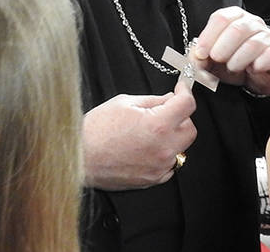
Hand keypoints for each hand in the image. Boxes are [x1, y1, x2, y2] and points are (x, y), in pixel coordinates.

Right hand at [82, 78, 196, 190]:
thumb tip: (170, 99)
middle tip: (164, 111)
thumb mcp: (124, 103)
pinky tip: (146, 148)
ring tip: (150, 131)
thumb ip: (153, 100)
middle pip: (190, 129)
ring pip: (181, 148)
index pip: (187, 105)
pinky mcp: (152, 179)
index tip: (181, 89)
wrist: (79, 157)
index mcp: (158, 124)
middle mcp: (163, 148)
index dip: (185, 92)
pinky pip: (169, 165)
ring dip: (172, 137)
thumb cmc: (96, 129)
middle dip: (181, 117)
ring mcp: (159, 166)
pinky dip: (163, 155)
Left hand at [192, 7, 269, 95]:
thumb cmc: (233, 63)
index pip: (221, 18)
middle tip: (217, 60)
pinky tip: (251, 69)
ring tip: (232, 68)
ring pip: (253, 44)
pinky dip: (257, 64)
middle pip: (237, 29)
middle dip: (222, 47)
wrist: (256, 77)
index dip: (208, 36)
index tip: (201, 53)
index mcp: (234, 18)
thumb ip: (201, 56)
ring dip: (238, 59)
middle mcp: (253, 23)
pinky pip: (269, 55)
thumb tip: (196, 58)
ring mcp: (267, 37)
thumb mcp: (212, 60)